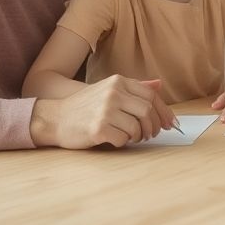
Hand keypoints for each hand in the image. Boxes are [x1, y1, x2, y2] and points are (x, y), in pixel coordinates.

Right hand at [32, 75, 174, 148]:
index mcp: (118, 82)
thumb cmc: (84, 107)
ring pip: (137, 127)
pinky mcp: (98, 128)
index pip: (151, 95)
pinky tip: (114, 139)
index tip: (170, 124)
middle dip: (153, 126)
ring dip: (138, 136)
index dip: (164, 112)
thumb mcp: (108, 90)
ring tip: (131, 137)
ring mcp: (105, 110)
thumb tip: (159, 86)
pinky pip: (123, 140)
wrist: (54, 118)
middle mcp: (113, 93)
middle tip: (149, 135)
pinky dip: (122, 143)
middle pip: (147, 111)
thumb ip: (134, 89)